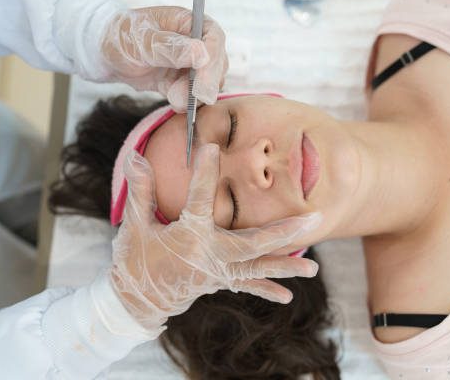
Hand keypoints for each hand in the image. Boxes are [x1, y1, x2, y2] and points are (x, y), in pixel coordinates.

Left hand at [101, 6, 227, 110]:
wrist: (105, 54)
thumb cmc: (122, 37)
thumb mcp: (142, 40)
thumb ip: (170, 48)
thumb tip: (201, 53)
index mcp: (189, 23)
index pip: (213, 39)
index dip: (212, 61)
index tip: (203, 82)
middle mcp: (195, 42)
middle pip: (216, 63)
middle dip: (206, 83)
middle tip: (195, 98)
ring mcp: (190, 64)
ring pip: (207, 83)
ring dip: (195, 95)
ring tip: (174, 99)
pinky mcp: (182, 82)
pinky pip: (192, 96)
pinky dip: (186, 103)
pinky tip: (174, 104)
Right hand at [109, 144, 321, 331]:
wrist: (135, 302)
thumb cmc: (135, 260)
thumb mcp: (134, 225)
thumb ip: (140, 191)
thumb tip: (135, 157)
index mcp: (188, 237)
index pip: (198, 199)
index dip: (202, 172)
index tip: (209, 147)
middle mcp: (209, 256)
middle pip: (253, 244)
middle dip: (284, 232)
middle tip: (312, 220)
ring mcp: (218, 272)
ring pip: (258, 268)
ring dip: (287, 265)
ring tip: (314, 268)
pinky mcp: (219, 281)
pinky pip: (246, 285)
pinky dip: (267, 289)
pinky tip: (287, 296)